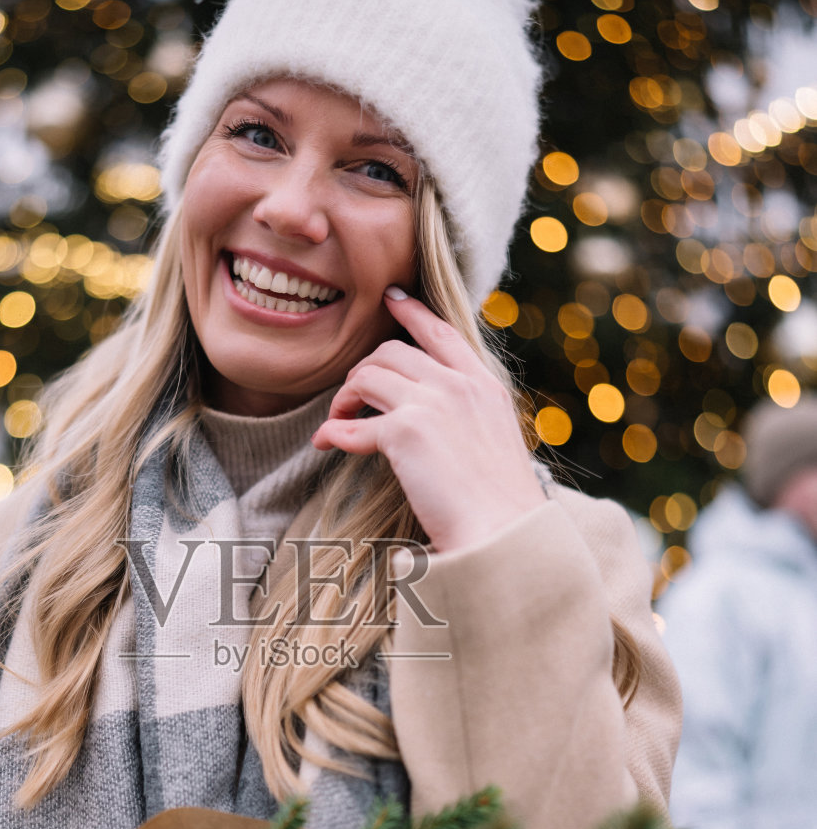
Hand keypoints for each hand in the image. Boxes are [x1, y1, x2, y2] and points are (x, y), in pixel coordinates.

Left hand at [310, 287, 544, 553]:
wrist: (503, 531)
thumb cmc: (498, 501)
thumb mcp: (494, 439)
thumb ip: (468, 414)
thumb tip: (431, 416)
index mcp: (484, 384)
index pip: (442, 332)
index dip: (412, 312)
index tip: (391, 298)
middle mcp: (458, 385)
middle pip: (391, 352)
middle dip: (363, 370)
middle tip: (350, 397)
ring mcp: (432, 404)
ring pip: (367, 377)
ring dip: (344, 398)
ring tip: (338, 419)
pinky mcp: (405, 432)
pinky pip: (353, 425)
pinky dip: (333, 432)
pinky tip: (325, 442)